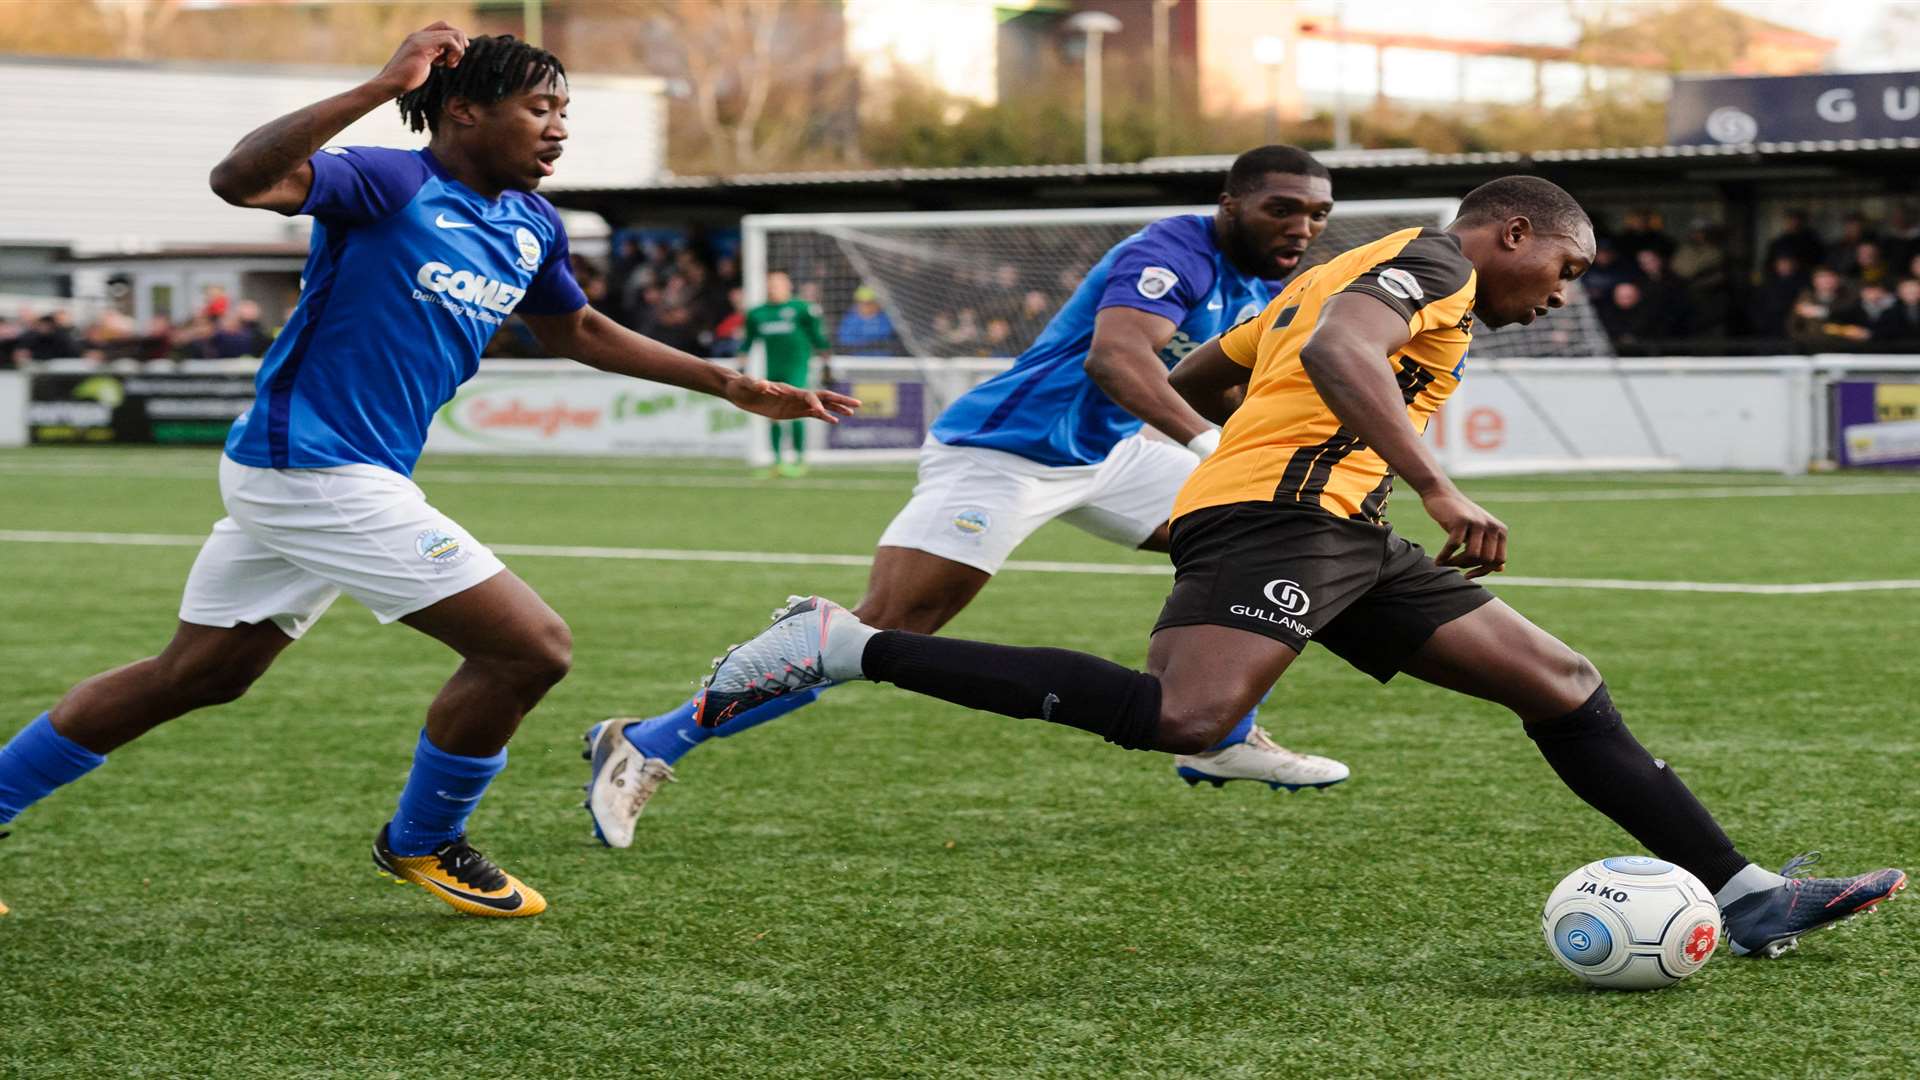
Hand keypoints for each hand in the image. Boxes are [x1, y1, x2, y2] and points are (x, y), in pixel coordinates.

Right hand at [371, 21, 468, 97]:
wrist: (390, 83)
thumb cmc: (405, 79)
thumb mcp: (423, 64)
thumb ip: (432, 56)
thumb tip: (445, 58)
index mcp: (419, 38)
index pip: (442, 27)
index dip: (454, 38)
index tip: (456, 55)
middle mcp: (419, 35)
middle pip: (447, 26)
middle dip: (458, 42)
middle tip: (455, 60)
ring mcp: (420, 39)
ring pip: (451, 33)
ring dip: (458, 50)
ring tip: (450, 64)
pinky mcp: (423, 47)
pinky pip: (449, 41)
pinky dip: (455, 52)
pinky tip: (448, 65)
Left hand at [725, 376, 860, 422]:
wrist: (738, 390)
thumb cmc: (741, 386)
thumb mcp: (746, 385)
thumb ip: (755, 383)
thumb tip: (764, 384)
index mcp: (787, 390)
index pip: (808, 395)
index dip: (816, 403)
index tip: (820, 413)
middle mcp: (795, 395)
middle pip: (823, 396)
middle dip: (840, 400)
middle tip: (857, 404)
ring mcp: (795, 403)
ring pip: (821, 405)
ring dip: (836, 409)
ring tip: (852, 413)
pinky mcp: (792, 411)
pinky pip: (812, 414)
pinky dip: (824, 417)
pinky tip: (835, 421)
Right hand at [1422, 486, 1507, 578]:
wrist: (1442, 494)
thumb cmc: (1459, 516)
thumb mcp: (1478, 533)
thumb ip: (1490, 549)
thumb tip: (1500, 569)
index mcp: (1500, 530)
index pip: (1498, 560)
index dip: (1484, 571)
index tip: (1469, 575)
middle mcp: (1492, 526)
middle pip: (1485, 560)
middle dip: (1468, 566)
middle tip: (1454, 564)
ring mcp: (1477, 522)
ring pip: (1472, 555)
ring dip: (1456, 563)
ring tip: (1446, 562)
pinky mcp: (1461, 521)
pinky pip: (1454, 546)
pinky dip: (1445, 557)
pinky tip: (1438, 561)